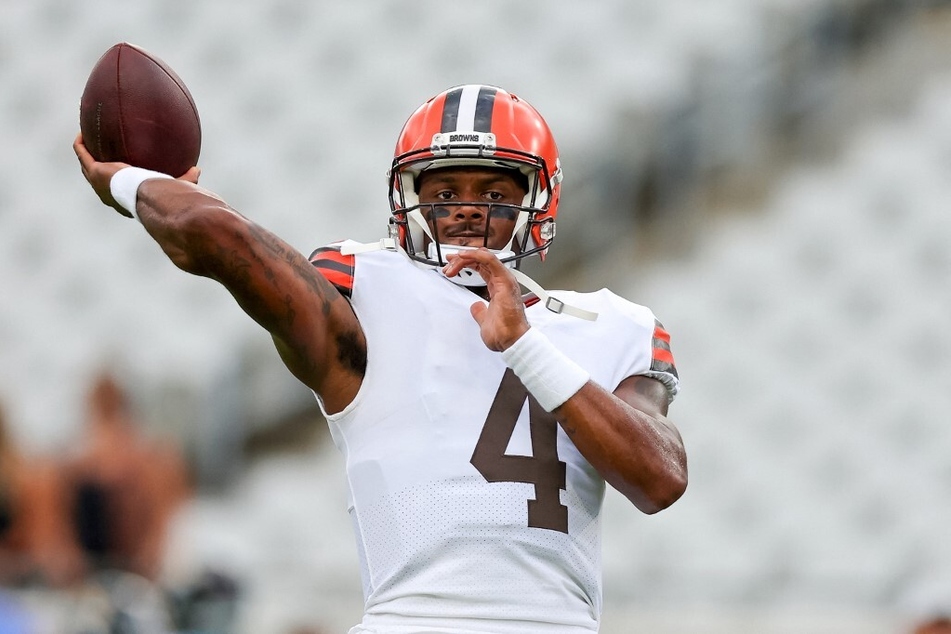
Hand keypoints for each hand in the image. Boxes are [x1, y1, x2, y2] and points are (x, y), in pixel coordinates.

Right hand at [72, 133, 200, 216]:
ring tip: (85, 139)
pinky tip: (83, 131)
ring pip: (86, 166)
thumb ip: (186, 178)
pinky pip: (82, 153)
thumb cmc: (165, 195)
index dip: (116, 182)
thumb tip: (197, 170)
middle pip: (97, 179)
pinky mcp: (94, 172)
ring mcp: (98, 183)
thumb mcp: (176, 186)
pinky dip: (81, 143)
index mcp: (125, 200)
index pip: (118, 191)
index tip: (118, 171)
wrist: (150, 198)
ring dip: (85, 153)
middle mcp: (108, 194)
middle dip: (96, 166)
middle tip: (97, 152)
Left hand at [443, 248, 529, 350]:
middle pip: (480, 260)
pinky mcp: (504, 280)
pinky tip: (463, 256)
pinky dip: (475, 255)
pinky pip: (489, 260)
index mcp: (499, 287)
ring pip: (483, 257)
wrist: (512, 340)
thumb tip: (475, 307)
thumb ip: (479, 311)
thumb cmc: (504, 333)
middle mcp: (503, 280)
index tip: (452, 265)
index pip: (482, 267)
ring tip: (451, 264)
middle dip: (461, 259)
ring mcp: (504, 279)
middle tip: (448, 263)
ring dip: (464, 258)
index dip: (466, 263)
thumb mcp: (484, 319)